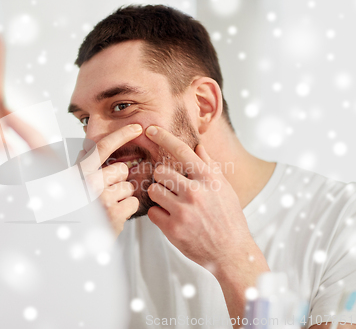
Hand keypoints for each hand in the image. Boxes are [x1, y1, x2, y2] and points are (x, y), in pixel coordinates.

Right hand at [78, 124, 142, 235]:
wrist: (71, 246)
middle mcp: (87, 183)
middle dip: (117, 180)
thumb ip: (81, 168)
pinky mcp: (113, 214)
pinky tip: (113, 216)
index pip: (101, 147)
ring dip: (122, 196)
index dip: (120, 135)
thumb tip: (92, 150)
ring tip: (106, 207)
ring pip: (128, 186)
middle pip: (120, 169)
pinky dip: (126, 210)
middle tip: (103, 194)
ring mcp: (100, 199)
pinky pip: (133, 202)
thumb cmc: (71, 214)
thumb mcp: (68, 185)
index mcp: (76, 173)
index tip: (136, 128)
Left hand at [145, 125, 254, 266]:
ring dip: (159, 196)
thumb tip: (198, 147)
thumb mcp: (225, 189)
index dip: (163, 137)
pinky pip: (153, 212)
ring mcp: (183, 211)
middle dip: (162, 179)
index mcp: (209, 179)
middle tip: (172, 189)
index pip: (182, 151)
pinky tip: (172, 219)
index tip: (150, 130)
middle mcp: (195, 192)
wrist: (231, 252)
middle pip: (160, 172)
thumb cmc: (229, 218)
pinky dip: (159, 215)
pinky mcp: (173, 229)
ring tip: (172, 204)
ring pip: (153, 190)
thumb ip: (209, 167)